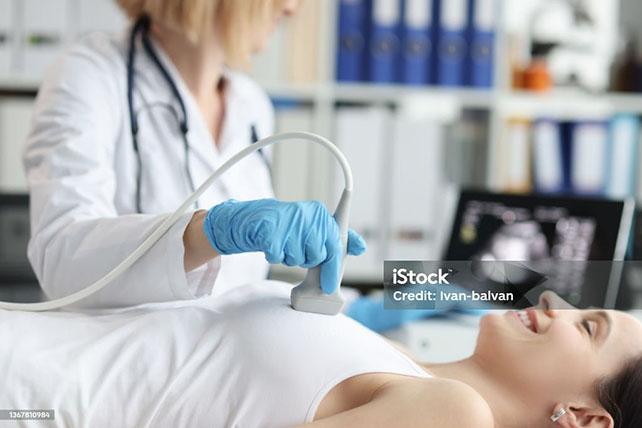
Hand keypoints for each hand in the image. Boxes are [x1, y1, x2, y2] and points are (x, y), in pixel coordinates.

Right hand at [203, 198, 365, 293]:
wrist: (256, 218)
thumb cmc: (290, 228)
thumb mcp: (315, 229)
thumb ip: (337, 238)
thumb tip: (361, 247)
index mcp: (321, 214)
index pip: (334, 245)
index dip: (332, 269)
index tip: (330, 286)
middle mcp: (308, 215)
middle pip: (316, 256)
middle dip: (308, 260)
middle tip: (299, 252)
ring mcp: (289, 222)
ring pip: (297, 259)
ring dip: (290, 258)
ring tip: (284, 243)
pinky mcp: (270, 232)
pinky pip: (278, 258)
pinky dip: (275, 257)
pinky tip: (272, 245)